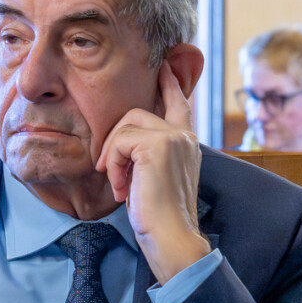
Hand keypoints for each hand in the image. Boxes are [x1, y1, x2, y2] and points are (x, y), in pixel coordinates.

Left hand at [97, 63, 210, 284]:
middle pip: (138, 113)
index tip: (166, 67)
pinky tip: (123, 188)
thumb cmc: (160, 216)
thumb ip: (148, 154)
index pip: (179, 104)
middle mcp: (185, 136)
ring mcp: (174, 137)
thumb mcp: (154, 178)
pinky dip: (113, 165)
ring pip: (125, 126)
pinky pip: (119, 141)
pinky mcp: (158, 144)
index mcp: (188, 144)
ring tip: (121, 185)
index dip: (170, 85)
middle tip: (114, 173)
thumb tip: (122, 142)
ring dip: (113, 158)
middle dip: (116, 140)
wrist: (172, 236)